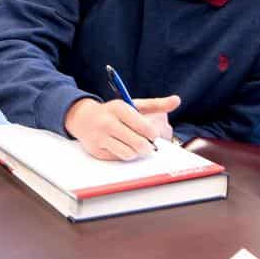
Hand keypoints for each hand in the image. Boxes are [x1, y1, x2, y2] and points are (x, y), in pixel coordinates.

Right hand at [64, 95, 181, 159]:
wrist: (83, 118)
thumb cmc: (113, 112)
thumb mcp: (133, 105)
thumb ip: (156, 104)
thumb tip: (177, 100)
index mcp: (119, 108)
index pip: (144, 127)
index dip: (153, 134)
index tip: (152, 134)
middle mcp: (108, 122)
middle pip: (138, 143)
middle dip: (147, 146)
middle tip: (147, 144)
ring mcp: (101, 137)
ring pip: (129, 154)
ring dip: (136, 152)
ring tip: (134, 144)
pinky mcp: (97, 151)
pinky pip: (119, 158)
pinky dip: (124, 154)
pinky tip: (121, 146)